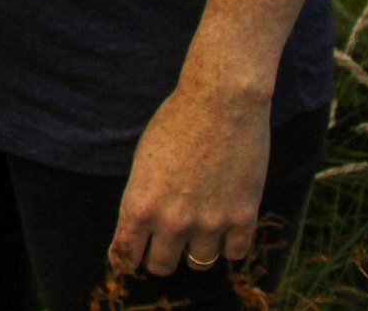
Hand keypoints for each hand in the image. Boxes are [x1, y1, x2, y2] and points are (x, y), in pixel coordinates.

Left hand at [110, 82, 269, 276]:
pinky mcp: (241, 219)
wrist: (222, 101)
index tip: (132, 258)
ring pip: (198, 264)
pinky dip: (229, 243)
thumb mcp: (144, 159)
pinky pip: (234, 254)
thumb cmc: (178, 121)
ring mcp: (209, 224)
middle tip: (166, 243)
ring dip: (196, 248)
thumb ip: (143, 198)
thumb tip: (141, 229)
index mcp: (140, 205)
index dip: (127, 258)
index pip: (126, 254)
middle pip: (161, 266)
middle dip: (161, 255)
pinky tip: (226, 222)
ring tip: (199, 226)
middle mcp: (172, 222)